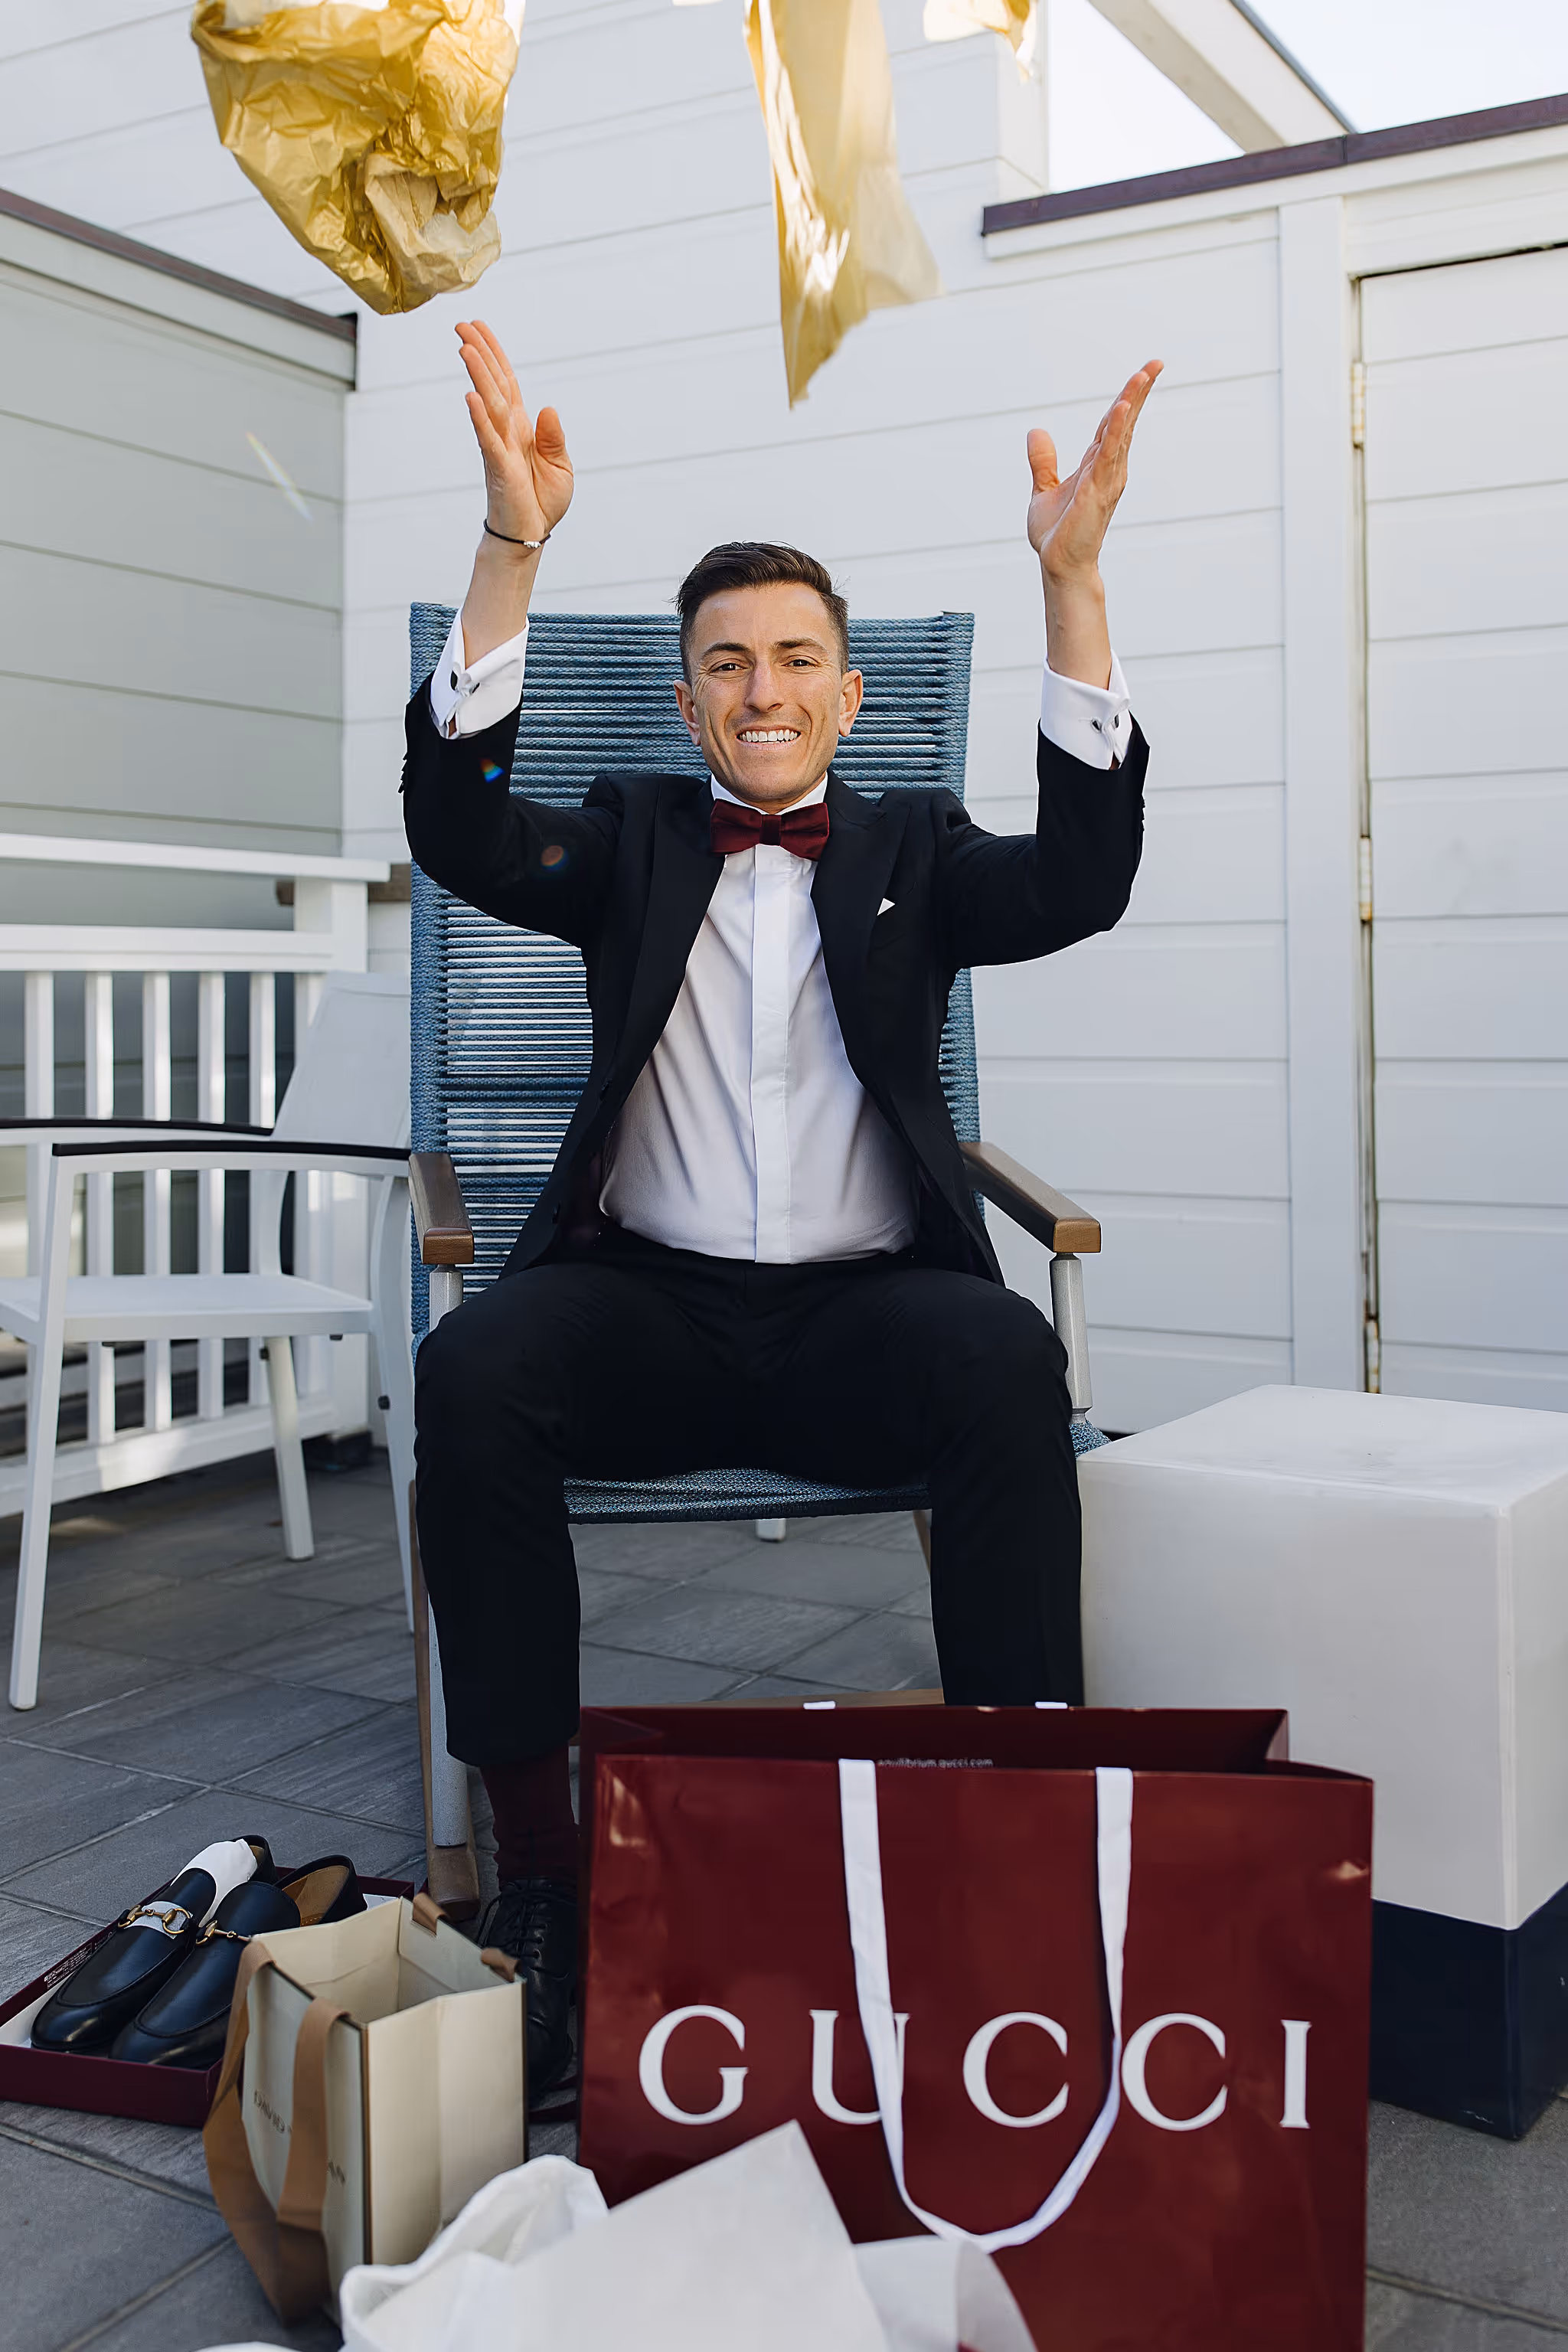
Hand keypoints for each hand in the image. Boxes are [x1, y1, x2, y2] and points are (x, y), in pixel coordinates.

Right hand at [457, 318, 572, 544]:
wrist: (531, 534)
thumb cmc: (542, 500)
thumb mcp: (560, 465)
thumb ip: (554, 437)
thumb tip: (548, 408)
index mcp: (522, 427)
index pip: (507, 382)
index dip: (495, 354)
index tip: (478, 327)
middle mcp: (507, 432)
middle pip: (493, 385)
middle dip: (480, 354)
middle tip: (461, 325)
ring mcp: (500, 448)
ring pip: (489, 406)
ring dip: (479, 377)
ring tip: (466, 348)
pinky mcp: (500, 469)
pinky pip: (489, 439)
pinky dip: (481, 418)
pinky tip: (471, 397)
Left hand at [1026, 359, 1160, 581]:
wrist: (1059, 565)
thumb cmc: (1057, 534)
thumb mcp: (1044, 490)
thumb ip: (1044, 461)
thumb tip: (1036, 431)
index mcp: (1096, 465)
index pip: (1113, 424)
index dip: (1127, 398)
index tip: (1143, 373)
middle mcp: (1108, 469)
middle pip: (1125, 422)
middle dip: (1139, 392)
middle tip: (1156, 363)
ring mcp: (1106, 479)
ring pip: (1121, 433)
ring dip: (1132, 402)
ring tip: (1144, 374)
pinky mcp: (1097, 490)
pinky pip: (1108, 454)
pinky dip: (1116, 430)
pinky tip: (1122, 408)